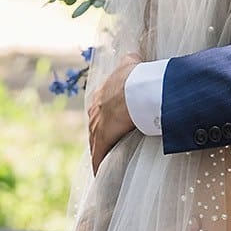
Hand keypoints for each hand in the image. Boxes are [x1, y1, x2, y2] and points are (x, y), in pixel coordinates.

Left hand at [88, 53, 140, 172]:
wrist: (134, 90)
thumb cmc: (135, 77)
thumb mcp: (131, 64)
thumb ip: (131, 60)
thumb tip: (135, 56)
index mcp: (101, 94)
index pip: (100, 109)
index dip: (106, 117)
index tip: (111, 123)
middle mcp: (95, 110)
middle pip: (95, 126)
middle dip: (101, 135)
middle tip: (109, 144)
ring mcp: (96, 126)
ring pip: (95, 142)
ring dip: (100, 150)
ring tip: (106, 160)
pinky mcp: (102, 139)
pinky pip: (98, 155)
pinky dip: (99, 164)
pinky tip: (99, 174)